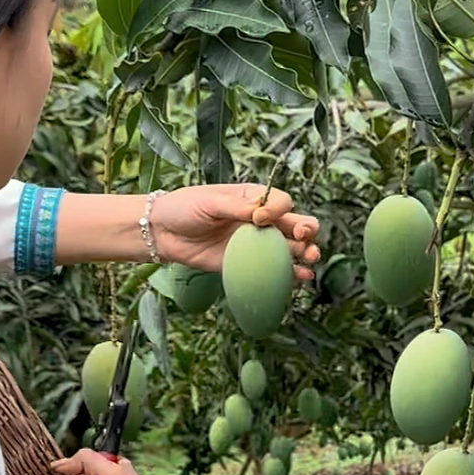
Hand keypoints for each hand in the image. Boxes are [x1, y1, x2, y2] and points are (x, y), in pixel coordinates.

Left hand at [149, 184, 320, 279]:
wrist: (163, 233)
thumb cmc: (184, 208)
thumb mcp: (209, 202)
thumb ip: (236, 207)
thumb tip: (260, 214)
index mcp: (254, 198)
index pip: (281, 202)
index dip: (277, 210)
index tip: (258, 219)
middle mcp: (261, 221)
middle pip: (296, 223)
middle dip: (306, 229)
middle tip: (303, 237)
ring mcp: (256, 244)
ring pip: (291, 248)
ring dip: (306, 252)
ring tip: (310, 258)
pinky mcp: (247, 265)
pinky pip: (274, 270)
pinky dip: (292, 274)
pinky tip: (302, 276)